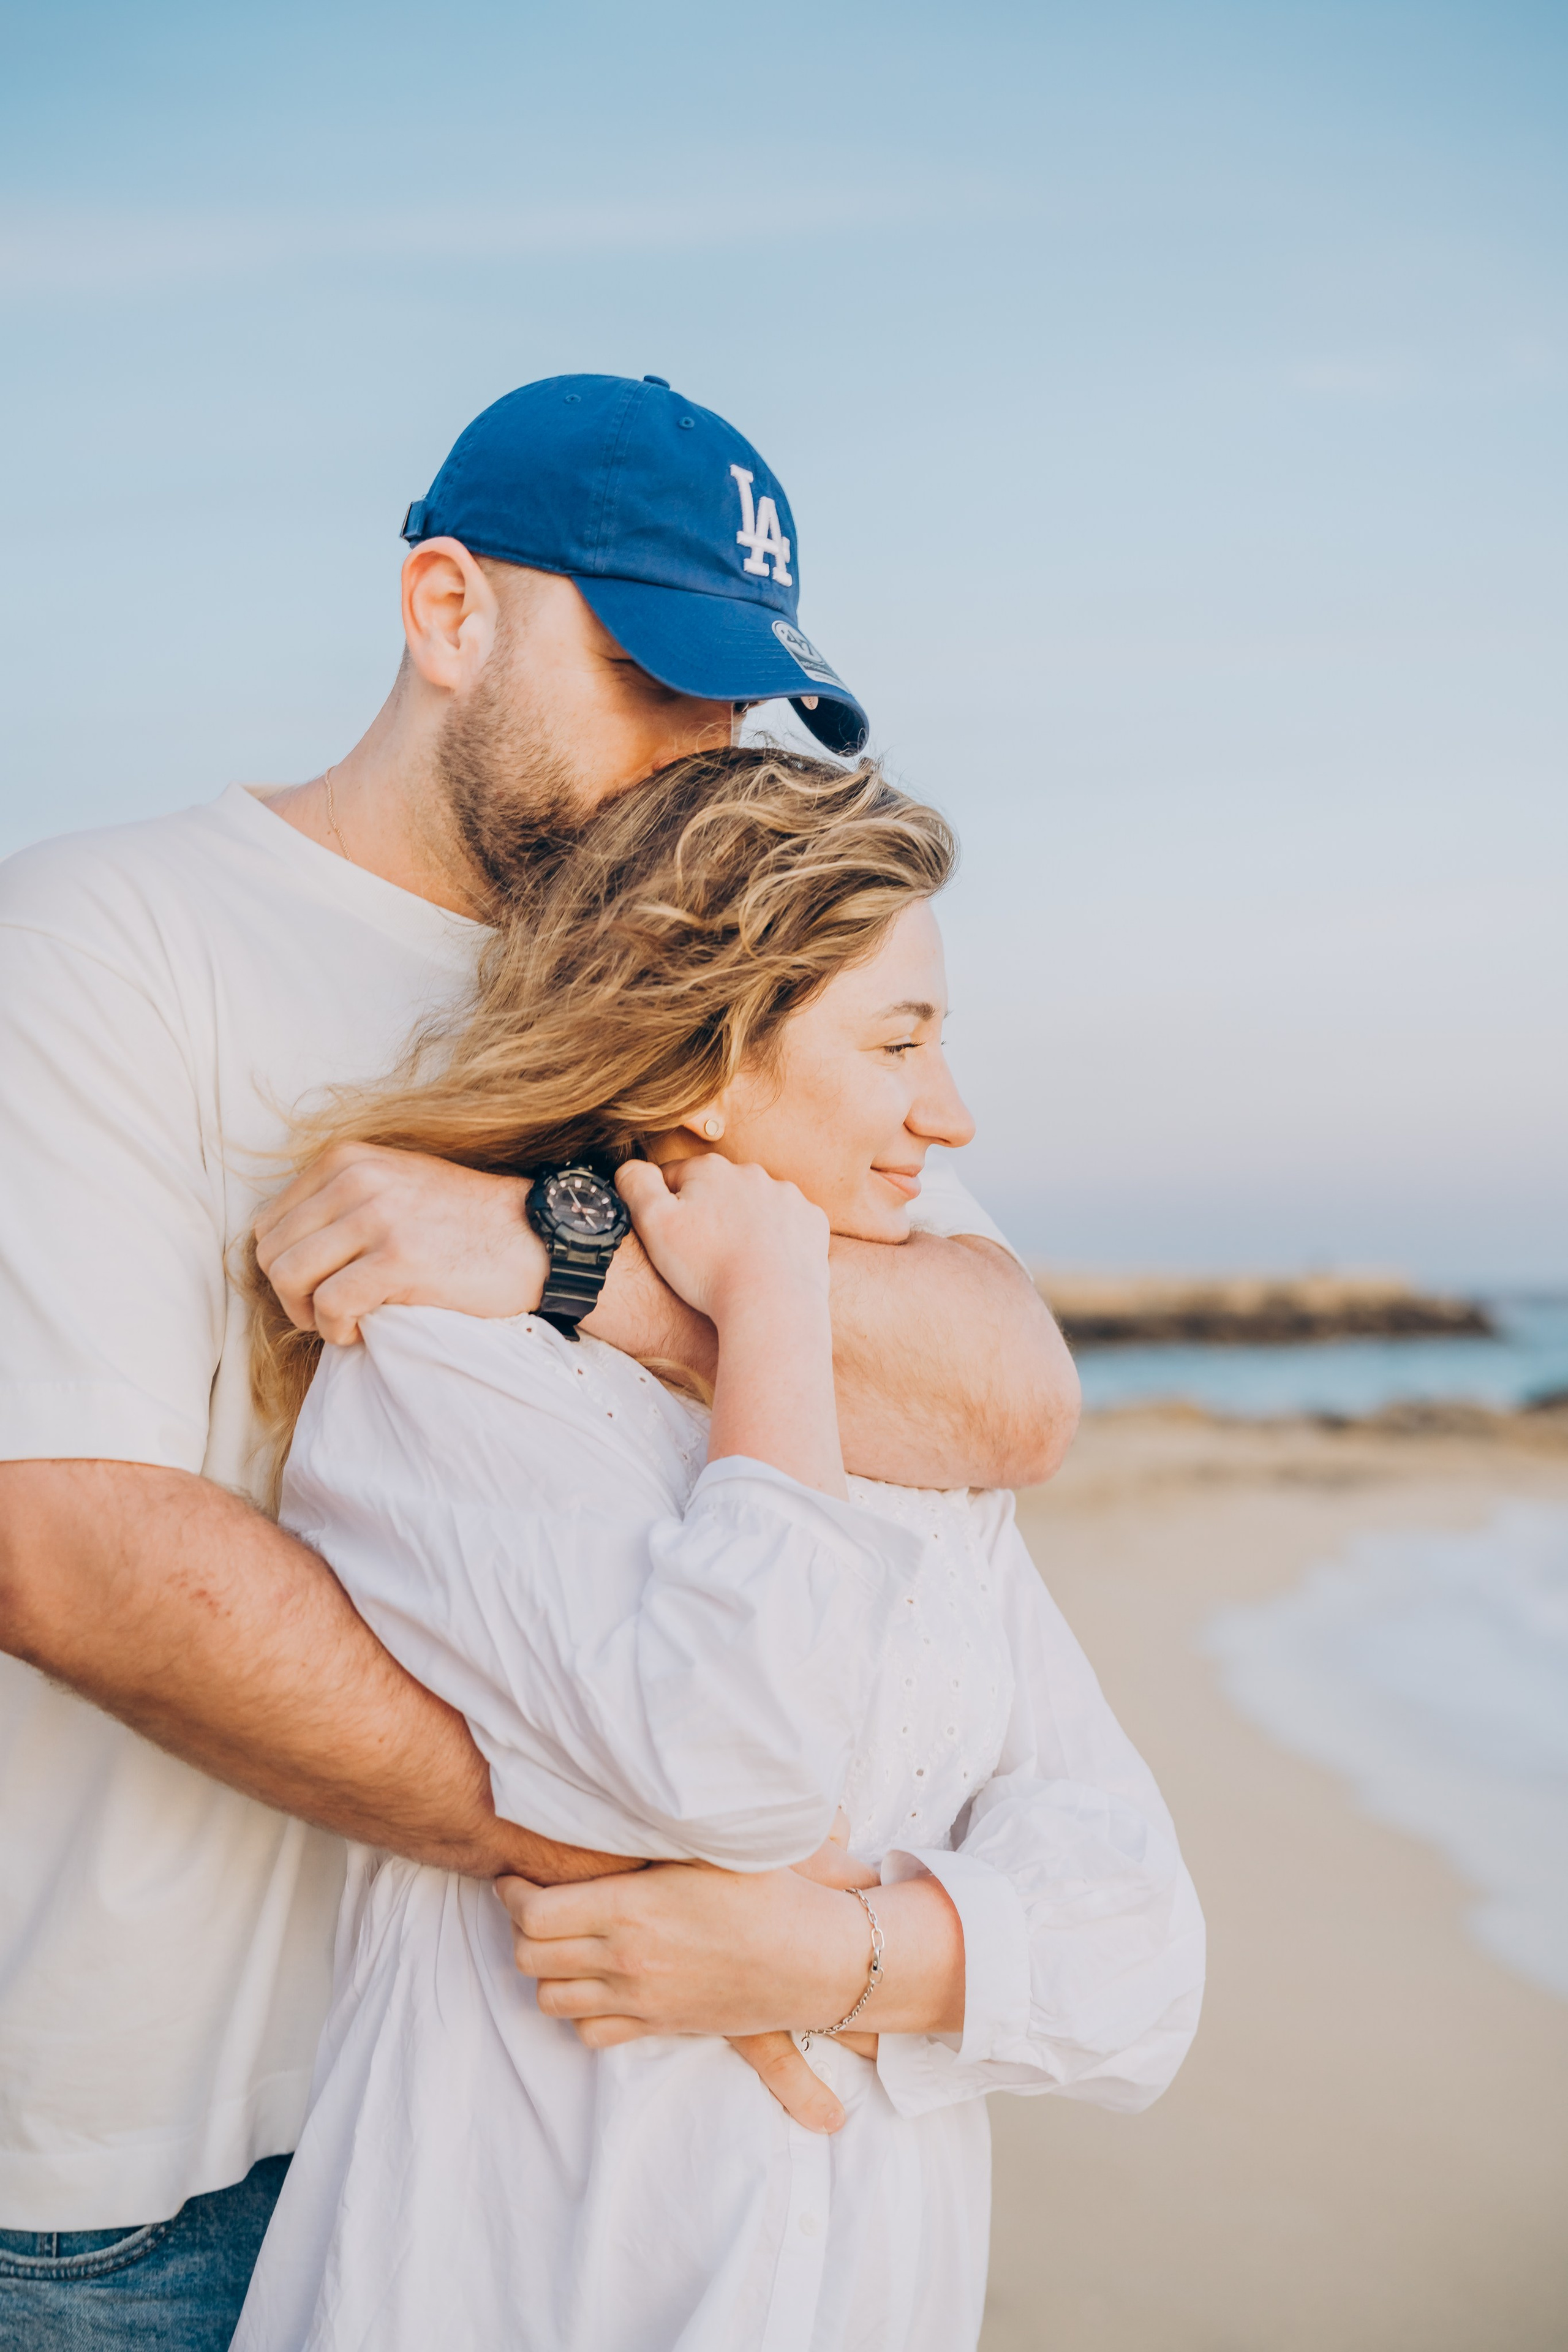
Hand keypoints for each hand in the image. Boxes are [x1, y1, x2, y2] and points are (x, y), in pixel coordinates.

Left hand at [253, 1143, 546, 1343]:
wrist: (535, 1239)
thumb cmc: (462, 1224)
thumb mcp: (392, 1185)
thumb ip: (337, 1201)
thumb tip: (277, 1246)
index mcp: (347, 1159)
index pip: (269, 1222)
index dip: (284, 1265)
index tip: (317, 1286)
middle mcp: (356, 1178)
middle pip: (272, 1251)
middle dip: (290, 1294)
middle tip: (327, 1312)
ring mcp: (377, 1216)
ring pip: (289, 1277)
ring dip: (309, 1314)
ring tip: (341, 1322)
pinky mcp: (398, 1258)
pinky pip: (330, 1304)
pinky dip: (336, 1330)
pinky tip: (360, 1331)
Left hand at [498, 1821, 880, 2137]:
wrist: (815, 1958)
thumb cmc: (768, 1890)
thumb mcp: (707, 1845)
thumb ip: (652, 1827)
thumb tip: (610, 1788)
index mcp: (630, 1908)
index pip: (533, 1913)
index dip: (512, 1894)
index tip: (515, 1875)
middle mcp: (625, 1959)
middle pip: (529, 1957)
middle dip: (519, 1929)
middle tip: (532, 1903)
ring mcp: (640, 1999)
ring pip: (551, 1999)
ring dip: (546, 1970)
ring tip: (560, 1942)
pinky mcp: (659, 2025)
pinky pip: (590, 2032)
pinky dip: (580, 2010)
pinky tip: (595, 1981)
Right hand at [616, 1155, 829, 1327]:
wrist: (771, 1306)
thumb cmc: (707, 1268)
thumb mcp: (652, 1223)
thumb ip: (635, 1183)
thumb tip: (631, 1165)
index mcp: (710, 1169)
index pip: (675, 1178)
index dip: (666, 1209)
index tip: (670, 1239)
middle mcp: (752, 1173)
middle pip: (717, 1190)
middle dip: (707, 1214)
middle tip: (701, 1256)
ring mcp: (788, 1197)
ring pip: (754, 1206)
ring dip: (743, 1226)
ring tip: (734, 1264)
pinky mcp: (812, 1223)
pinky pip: (788, 1226)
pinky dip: (776, 1240)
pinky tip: (765, 1265)